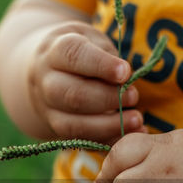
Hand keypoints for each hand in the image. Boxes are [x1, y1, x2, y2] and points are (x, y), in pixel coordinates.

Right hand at [27, 22, 141, 143]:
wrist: (46, 73)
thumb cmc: (80, 54)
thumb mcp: (92, 40)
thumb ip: (107, 54)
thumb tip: (125, 79)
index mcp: (55, 51)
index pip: (74, 56)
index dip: (101, 65)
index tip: (125, 72)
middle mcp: (46, 82)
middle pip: (73, 95)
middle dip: (108, 99)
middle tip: (134, 97)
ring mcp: (48, 110)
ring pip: (74, 124)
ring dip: (109, 126)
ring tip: (136, 120)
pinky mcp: (57, 130)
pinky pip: (82, 141)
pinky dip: (108, 141)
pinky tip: (130, 135)